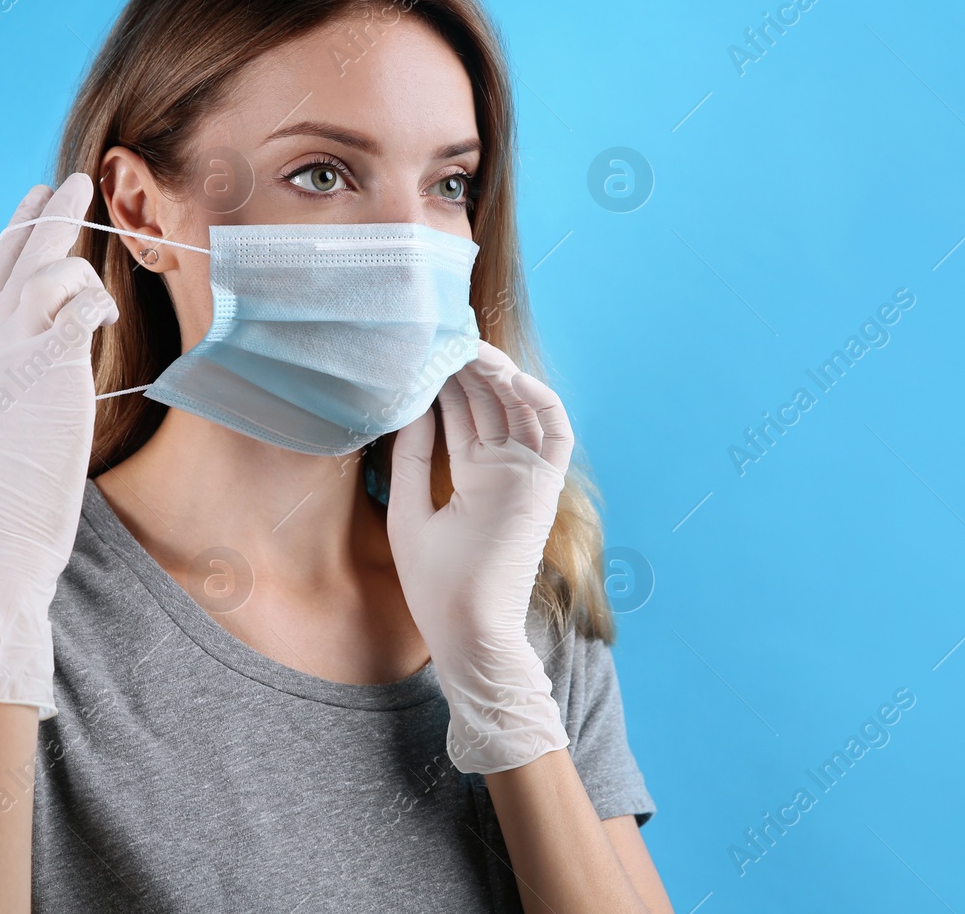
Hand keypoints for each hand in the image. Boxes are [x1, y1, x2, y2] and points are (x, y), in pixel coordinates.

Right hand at [0, 173, 117, 717]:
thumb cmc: (9, 506)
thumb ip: (17, 389)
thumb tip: (55, 365)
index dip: (13, 242)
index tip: (30, 206)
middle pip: (12, 264)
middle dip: (43, 218)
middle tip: (70, 181)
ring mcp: (7, 355)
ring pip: (43, 272)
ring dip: (72, 241)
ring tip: (96, 218)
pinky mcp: (43, 368)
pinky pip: (75, 306)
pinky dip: (92, 299)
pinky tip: (104, 309)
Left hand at [387, 340, 574, 772]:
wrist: (464, 630)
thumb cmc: (433, 584)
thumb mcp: (409, 509)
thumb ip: (412, 458)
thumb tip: (410, 405)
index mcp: (473, 476)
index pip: (464, 414)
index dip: (449, 381)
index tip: (427, 348)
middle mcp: (503, 470)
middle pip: (491, 403)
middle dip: (471, 368)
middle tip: (446, 333)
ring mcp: (527, 477)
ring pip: (522, 408)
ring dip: (501, 375)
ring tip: (470, 348)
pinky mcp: (546, 487)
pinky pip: (555, 434)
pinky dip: (541, 401)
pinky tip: (512, 377)